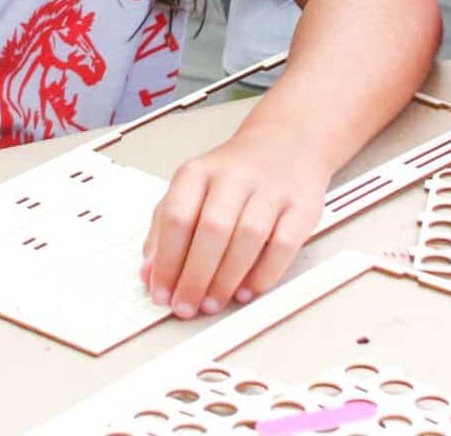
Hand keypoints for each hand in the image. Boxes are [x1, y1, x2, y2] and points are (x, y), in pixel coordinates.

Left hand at [141, 130, 330, 318]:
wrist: (287, 144)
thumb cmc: (231, 178)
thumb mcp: (191, 191)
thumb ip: (165, 229)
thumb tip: (149, 274)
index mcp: (198, 173)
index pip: (177, 217)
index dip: (166, 261)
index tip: (161, 294)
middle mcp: (235, 176)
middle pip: (212, 229)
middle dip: (195, 276)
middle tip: (186, 307)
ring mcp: (271, 190)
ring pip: (249, 237)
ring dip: (227, 278)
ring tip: (212, 304)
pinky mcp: (301, 207)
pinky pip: (283, 245)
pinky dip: (263, 274)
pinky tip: (246, 292)